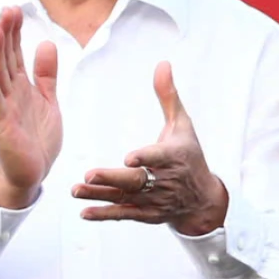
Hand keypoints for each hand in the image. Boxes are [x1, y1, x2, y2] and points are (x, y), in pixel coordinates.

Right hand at [0, 8, 60, 208]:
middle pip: (6, 58)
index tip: (14, 9)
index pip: (16, 53)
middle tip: (6, 9)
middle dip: (6, 34)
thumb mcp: (48, 100)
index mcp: (21, 86)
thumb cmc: (38, 138)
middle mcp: (10, 92)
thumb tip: (45, 43)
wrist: (33, 173)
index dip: (15, 32)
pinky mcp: (2, 124)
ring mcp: (4, 107)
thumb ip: (46, 74)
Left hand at [75, 62, 230, 236]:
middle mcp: (164, 181)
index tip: (129, 158)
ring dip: (100, 195)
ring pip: (125, 198)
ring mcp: (154, 201)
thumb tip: (162, 64)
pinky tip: (84, 212)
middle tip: (88, 175)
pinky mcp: (146, 215)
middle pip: (136, 180)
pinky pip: (124, 215)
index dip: (145, 158)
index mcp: (174, 156)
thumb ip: (168, 96)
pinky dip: (104, 214)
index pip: (158, 157)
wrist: (202, 199)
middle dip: (112, 178)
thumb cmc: (190, 156)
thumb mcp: (183, 125)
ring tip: (76, 189)